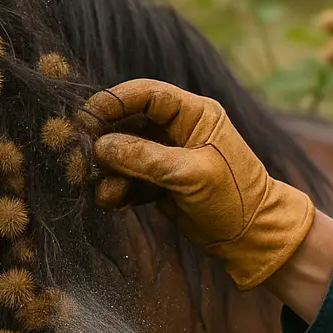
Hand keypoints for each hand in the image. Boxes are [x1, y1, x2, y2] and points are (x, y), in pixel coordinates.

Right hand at [85, 80, 314, 288]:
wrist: (252, 239)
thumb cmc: (233, 199)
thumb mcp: (189, 175)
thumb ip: (143, 158)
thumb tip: (99, 146)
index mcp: (194, 114)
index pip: (147, 94)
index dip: (114, 102)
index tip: (86, 119)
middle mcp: (177, 130)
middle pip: (127, 122)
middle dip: (103, 141)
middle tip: (80, 157)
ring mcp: (165, 156)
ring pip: (122, 152)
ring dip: (107, 170)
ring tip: (104, 191)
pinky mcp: (157, 182)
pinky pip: (126, 177)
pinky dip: (116, 188)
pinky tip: (113, 201)